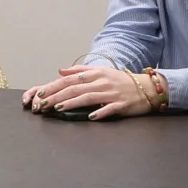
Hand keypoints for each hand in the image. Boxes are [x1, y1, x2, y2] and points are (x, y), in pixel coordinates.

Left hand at [23, 63, 154, 119]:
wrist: (147, 88)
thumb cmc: (121, 81)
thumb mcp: (101, 71)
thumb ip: (80, 71)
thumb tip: (60, 71)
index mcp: (95, 74)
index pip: (69, 80)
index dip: (53, 87)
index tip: (40, 94)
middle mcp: (102, 82)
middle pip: (75, 89)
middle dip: (56, 97)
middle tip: (42, 104)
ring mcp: (112, 93)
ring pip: (88, 98)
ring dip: (71, 103)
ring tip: (58, 109)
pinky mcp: (121, 104)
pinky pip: (109, 109)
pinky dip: (99, 112)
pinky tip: (90, 117)